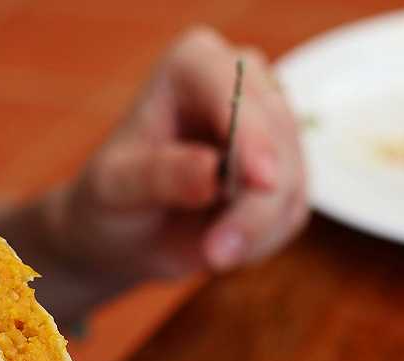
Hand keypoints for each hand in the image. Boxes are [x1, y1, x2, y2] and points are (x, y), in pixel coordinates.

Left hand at [47, 27, 308, 280]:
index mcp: (194, 63)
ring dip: (257, 230)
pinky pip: (292, 211)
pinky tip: (222, 245)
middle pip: (277, 139)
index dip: (253, 137)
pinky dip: (261, 240)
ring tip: (211, 255)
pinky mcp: (287, 171)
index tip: (262, 181)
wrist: (125, 234)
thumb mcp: (115, 188)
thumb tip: (213, 173)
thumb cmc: (111, 199)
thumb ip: (160, 176)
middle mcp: (244, 81)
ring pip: (292, 180)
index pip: (236, 92)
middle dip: (256, 204)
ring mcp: (272, 126)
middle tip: (217, 255)